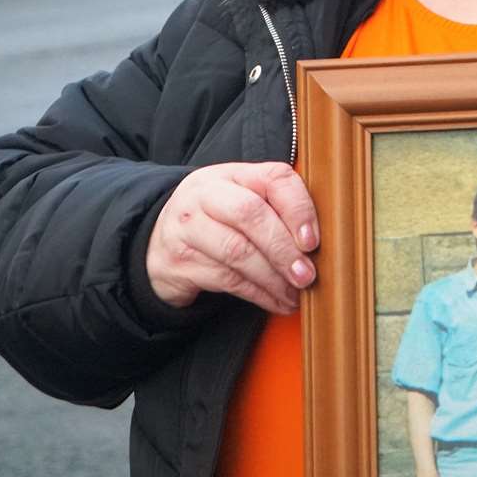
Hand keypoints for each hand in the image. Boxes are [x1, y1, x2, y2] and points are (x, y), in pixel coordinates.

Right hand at [145, 162, 318, 313]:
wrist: (157, 243)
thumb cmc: (216, 221)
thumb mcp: (239, 201)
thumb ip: (275, 209)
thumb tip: (319, 243)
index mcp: (231, 174)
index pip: (273, 178)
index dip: (298, 208)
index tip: (313, 241)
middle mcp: (205, 194)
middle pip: (250, 214)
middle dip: (284, 248)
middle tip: (307, 275)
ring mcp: (187, 227)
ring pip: (237, 251)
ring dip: (273, 278)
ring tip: (295, 294)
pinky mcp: (179, 262)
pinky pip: (226, 279)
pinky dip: (258, 294)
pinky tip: (276, 302)